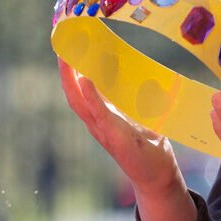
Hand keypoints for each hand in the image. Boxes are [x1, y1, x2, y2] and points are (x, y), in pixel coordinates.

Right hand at [58, 59, 181, 194]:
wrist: (158, 174)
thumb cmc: (150, 146)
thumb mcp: (144, 117)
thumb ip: (143, 100)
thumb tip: (159, 78)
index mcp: (103, 115)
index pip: (82, 90)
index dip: (72, 71)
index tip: (68, 47)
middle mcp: (97, 121)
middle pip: (73, 93)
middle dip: (65, 70)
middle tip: (60, 45)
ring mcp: (102, 129)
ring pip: (79, 101)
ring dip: (70, 79)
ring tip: (65, 57)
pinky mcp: (113, 136)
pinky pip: (98, 112)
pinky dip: (90, 96)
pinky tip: (84, 79)